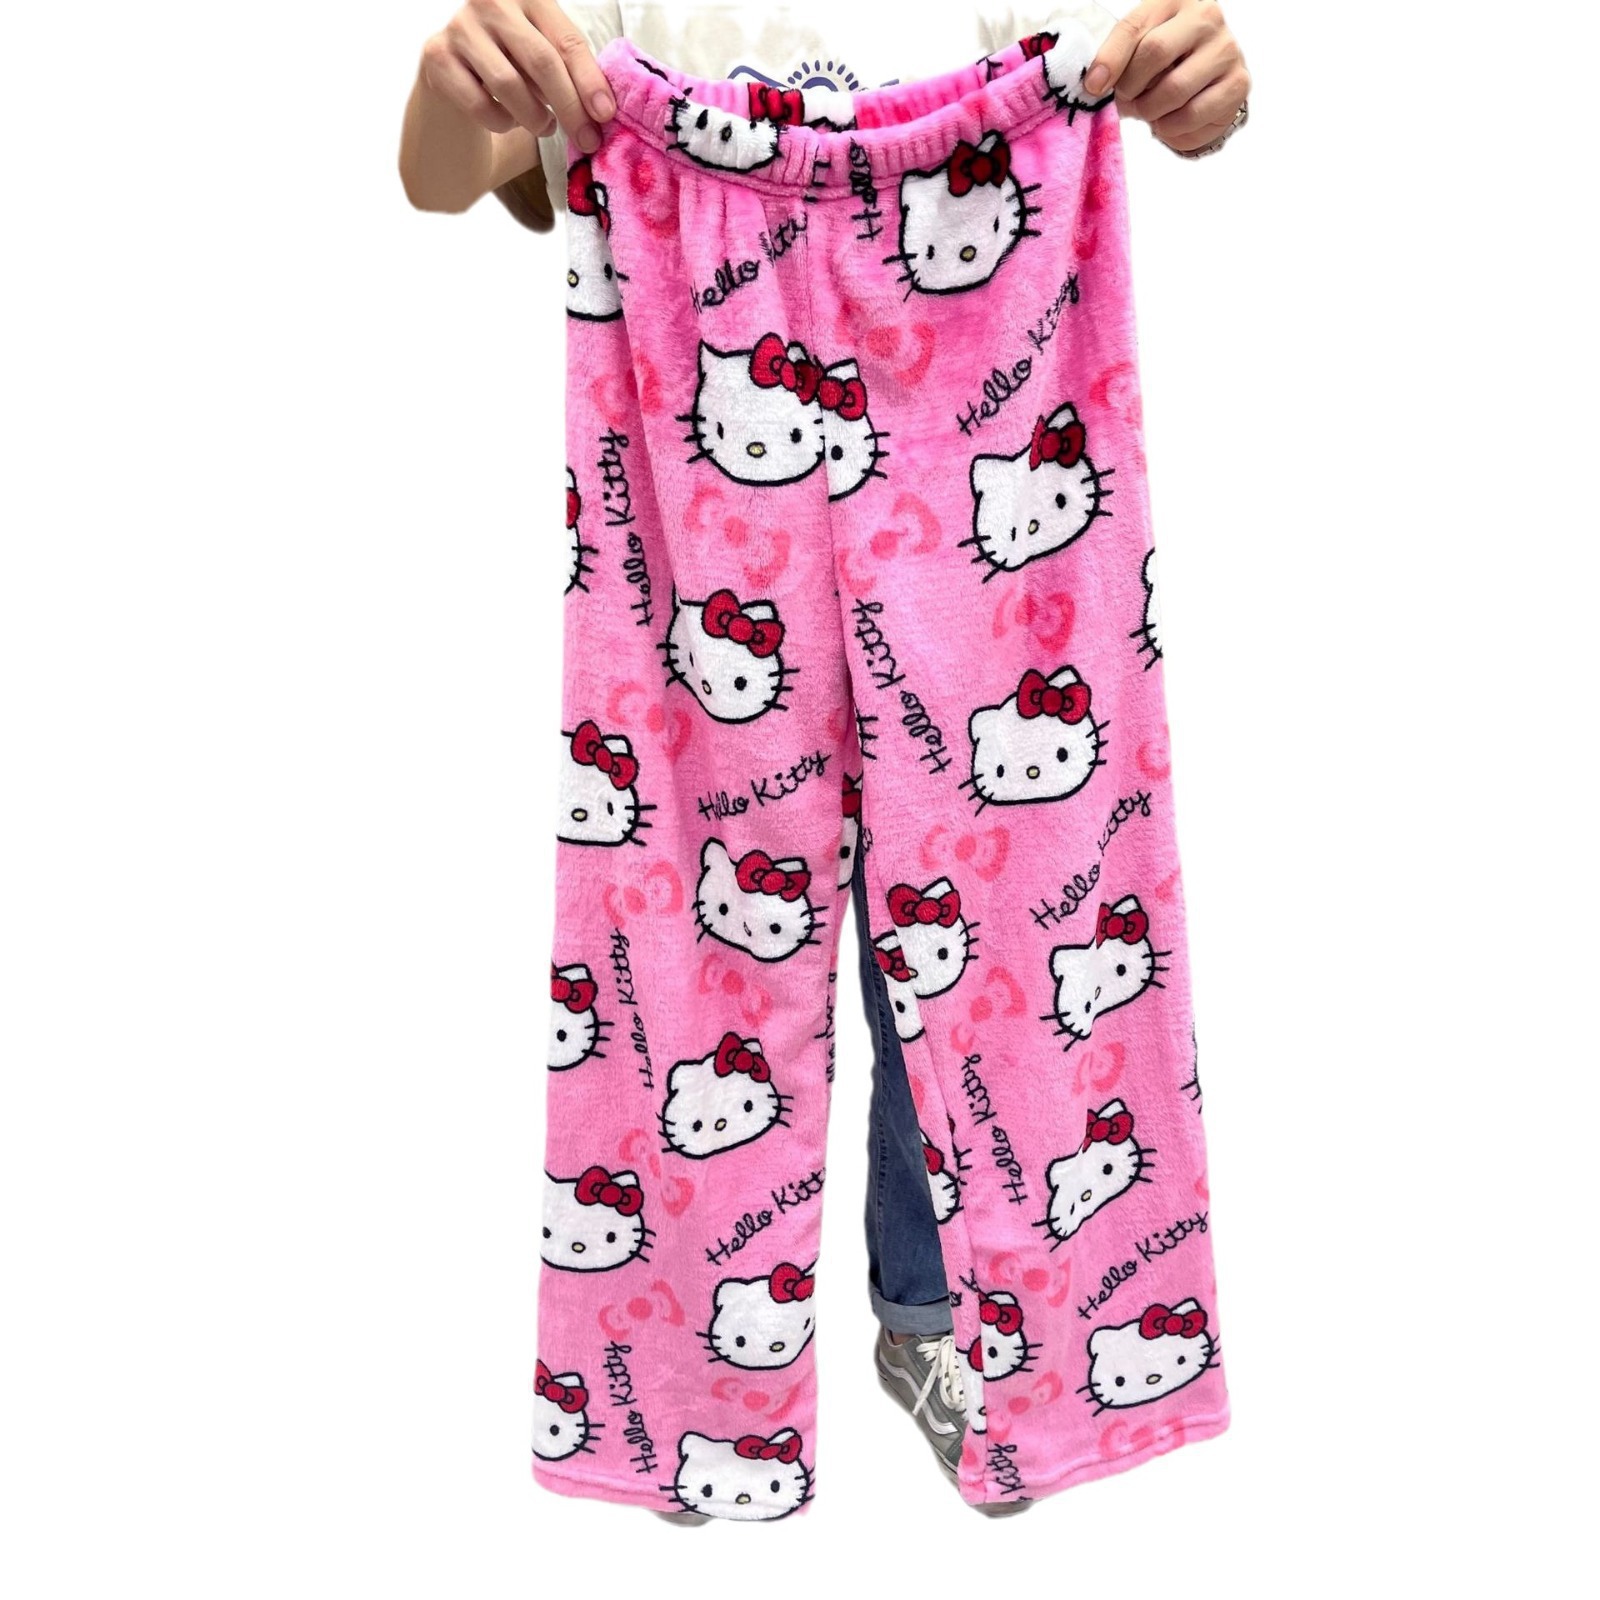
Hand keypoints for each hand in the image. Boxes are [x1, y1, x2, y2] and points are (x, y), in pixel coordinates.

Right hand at [419, 0, 614, 150]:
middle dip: (570, 108)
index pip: (567, 40)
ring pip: (510, 86)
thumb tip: (601, 109)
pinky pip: (481, 104)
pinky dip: (502, 123)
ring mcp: (461, 26)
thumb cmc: (512, 70)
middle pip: (542, 62)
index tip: (605, 114)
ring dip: (536, 119)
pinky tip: (508, 119)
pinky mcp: (437, 55)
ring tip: (545, 127)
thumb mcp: (543, 61)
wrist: (454, 83)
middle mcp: (492, 1)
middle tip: (587, 140)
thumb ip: (568, 71)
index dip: (589, 80)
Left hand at [1085, 0, 1249, 155]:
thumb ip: (1117, 57)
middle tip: (1128, 99)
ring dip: (1150, 111)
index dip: (1110, 60)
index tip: (1094, 87)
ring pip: (1174, 90)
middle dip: (1131, 86)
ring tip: (1148, 110)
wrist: (1206, 79)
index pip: (1134, 27)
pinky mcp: (1238, 84)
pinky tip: (1169, 120)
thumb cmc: (1164, 60)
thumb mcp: (1136, 47)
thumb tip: (1095, 84)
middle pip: (1155, 53)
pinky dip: (1171, 128)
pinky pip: (1193, 116)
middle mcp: (1207, 16)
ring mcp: (1227, 49)